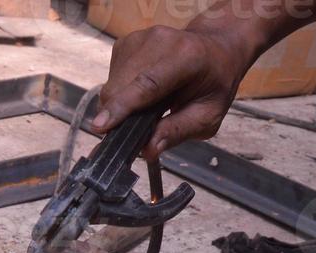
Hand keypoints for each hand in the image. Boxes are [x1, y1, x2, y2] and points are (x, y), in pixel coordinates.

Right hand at [92, 25, 254, 158]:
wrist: (215, 49)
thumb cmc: (214, 83)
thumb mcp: (208, 115)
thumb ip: (178, 131)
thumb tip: (147, 150)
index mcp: (187, 57)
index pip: (147, 84)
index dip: (122, 106)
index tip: (100, 127)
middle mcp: (160, 41)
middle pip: (120, 87)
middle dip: (118, 115)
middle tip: (133, 133)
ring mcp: (140, 39)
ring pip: (111, 85)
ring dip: (119, 106)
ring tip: (146, 108)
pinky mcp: (126, 42)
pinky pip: (111, 78)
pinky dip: (121, 94)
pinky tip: (141, 93)